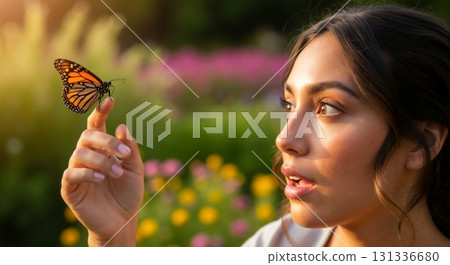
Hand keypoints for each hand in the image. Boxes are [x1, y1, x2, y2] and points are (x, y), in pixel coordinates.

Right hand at [61, 97, 143, 245]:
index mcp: (102, 149)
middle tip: (124, 154)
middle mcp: (88, 156)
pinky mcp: (70, 189)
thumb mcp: (136, 169)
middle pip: (88, 136)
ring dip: (102, 160)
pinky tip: (102, 178)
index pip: (97, 125)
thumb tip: (123, 127)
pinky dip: (87, 173)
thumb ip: (130, 149)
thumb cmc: (128, 193)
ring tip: (117, 173)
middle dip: (107, 141)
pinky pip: (71, 174)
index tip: (110, 100)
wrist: (122, 221)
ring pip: (80, 153)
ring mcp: (77, 171)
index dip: (101, 112)